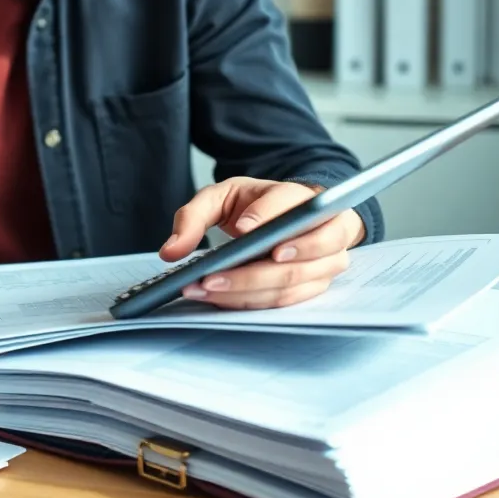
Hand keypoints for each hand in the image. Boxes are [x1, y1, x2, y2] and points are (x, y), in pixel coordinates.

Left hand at [158, 177, 363, 309]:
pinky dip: (253, 301)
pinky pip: (287, 299)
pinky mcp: (319, 284)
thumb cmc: (255, 204)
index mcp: (298, 196)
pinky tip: (223, 298)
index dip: (266, 217)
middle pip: (292, 256)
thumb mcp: (220, 197)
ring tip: (208, 290)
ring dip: (247, 291)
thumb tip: (171, 252)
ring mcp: (327, 259)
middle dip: (249, 272)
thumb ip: (193, 217)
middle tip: (210, 278)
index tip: (242, 230)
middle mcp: (323, 228)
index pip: (288, 205)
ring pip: (290, 282)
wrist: (286, 216)